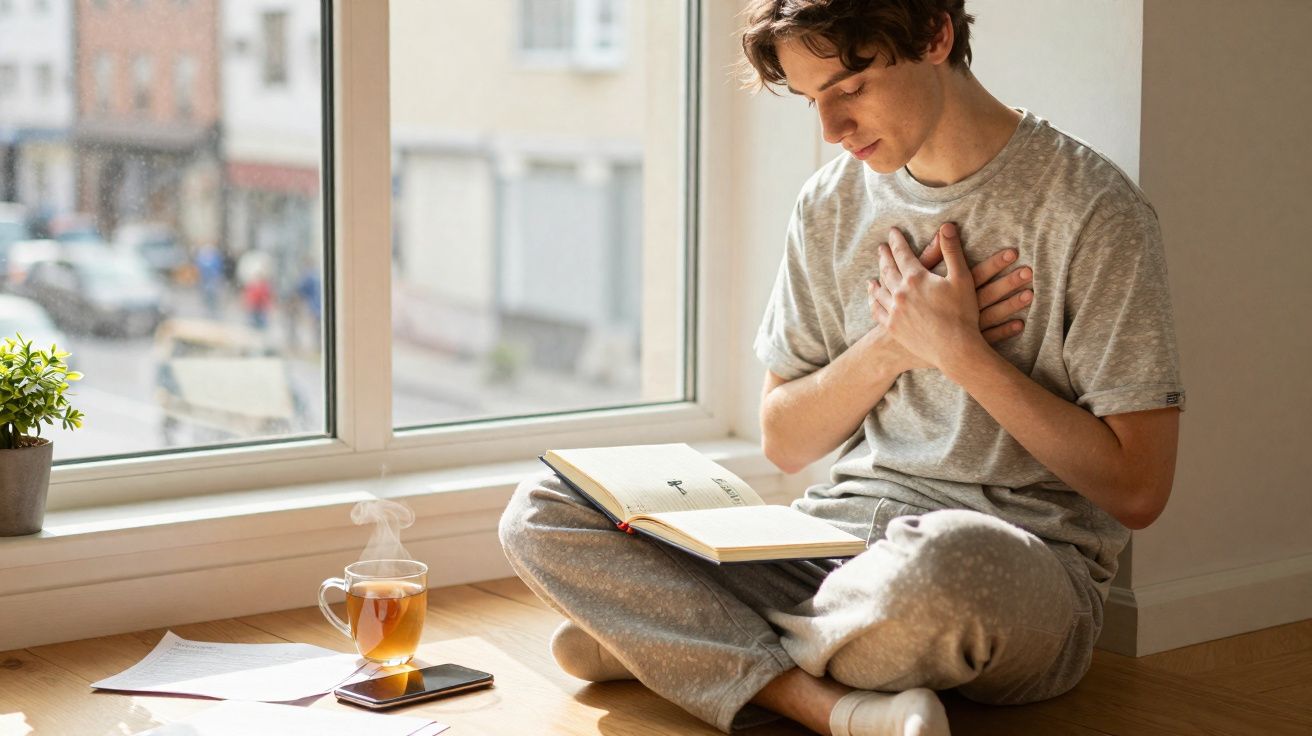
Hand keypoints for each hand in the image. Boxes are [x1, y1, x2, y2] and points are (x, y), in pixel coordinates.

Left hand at [870, 222, 1000, 370]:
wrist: (955, 349)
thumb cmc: (963, 313)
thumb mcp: (962, 278)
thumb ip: (952, 251)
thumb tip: (946, 226)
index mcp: (916, 278)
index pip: (902, 253)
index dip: (897, 241)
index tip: (892, 232)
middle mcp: (900, 292)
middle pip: (887, 269)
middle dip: (884, 257)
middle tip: (881, 248)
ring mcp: (894, 311)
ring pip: (879, 290)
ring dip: (876, 279)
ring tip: (873, 275)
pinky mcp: (893, 328)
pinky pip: (877, 311)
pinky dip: (873, 301)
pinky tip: (873, 297)